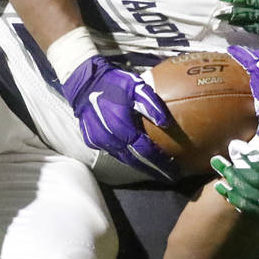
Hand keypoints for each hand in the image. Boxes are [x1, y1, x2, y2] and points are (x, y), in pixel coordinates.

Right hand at [61, 55, 177, 181]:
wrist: (84, 82)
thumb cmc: (113, 83)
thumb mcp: (136, 87)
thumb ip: (151, 105)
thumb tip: (165, 123)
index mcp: (122, 128)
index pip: (146, 152)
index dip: (161, 163)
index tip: (174, 170)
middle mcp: (110, 139)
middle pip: (136, 161)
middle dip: (153, 170)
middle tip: (168, 176)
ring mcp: (99, 141)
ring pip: (123, 158)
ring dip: (140, 164)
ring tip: (155, 168)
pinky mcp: (92, 140)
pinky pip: (113, 151)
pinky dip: (126, 155)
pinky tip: (135, 154)